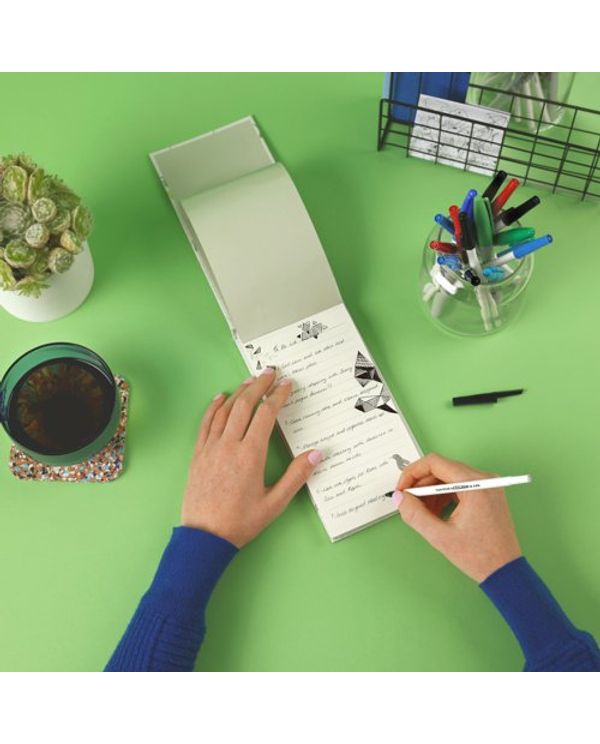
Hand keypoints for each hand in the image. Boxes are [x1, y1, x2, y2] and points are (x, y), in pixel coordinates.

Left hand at [182, 369, 321, 547]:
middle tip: (270, 372)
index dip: (278, 396)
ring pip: (225, 411)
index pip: (266, 415)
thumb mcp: (275, 503)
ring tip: (250, 380)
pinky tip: (220, 398)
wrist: (204, 536)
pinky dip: (214, 407)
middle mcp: (229, 446)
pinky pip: (206, 423)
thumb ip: (296, 476)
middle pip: (245, 405)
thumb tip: (317, 454)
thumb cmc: (240, 522)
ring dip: (239, 392)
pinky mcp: (198, 454)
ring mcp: (211, 448)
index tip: (287, 384)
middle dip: (259, 385)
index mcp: (250, 455)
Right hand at [393, 453, 521, 581]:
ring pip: (448, 477)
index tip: (402, 488)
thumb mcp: (440, 536)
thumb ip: (415, 514)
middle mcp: (484, 479)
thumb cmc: (480, 556)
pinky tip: (436, 513)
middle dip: (421, 484)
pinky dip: (443, 496)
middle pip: (441, 468)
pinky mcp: (486, 493)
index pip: (435, 462)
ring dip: (431, 492)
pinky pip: (458, 486)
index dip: (412, 473)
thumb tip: (400, 498)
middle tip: (408, 501)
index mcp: (475, 485)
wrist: (504, 571)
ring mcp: (487, 485)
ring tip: (423, 512)